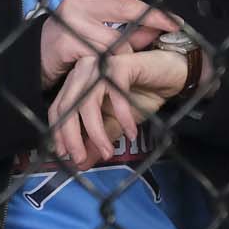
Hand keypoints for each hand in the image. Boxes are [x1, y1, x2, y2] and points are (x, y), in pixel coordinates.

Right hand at [39, 0, 178, 87]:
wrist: (30, 60)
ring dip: (124, 58)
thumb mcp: (96, 32)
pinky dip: (107, 69)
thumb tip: (155, 31)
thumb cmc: (66, 47)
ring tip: (120, 67)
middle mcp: (78, 2)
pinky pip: (100, 58)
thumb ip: (124, 32)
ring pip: (116, 41)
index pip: (129, 1)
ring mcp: (71, 21)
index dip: (155, 12)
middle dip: (151, 25)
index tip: (176, 21)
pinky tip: (104, 74)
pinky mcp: (66, 42)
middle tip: (172, 32)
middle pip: (127, 13)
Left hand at [46, 50, 185, 168]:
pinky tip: (132, 133)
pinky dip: (123, 117)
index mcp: (77, 82)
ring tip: (108, 152)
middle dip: (72, 138)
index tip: (64, 155)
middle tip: (80, 160)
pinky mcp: (120, 64)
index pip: (58, 108)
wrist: (170, 75)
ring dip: (97, 133)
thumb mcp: (116, 123)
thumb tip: (82, 164)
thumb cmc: (140, 96)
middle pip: (67, 106)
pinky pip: (115, 95)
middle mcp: (83, 71)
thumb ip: (98, 139)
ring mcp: (100, 65)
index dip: (59, 133)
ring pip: (87, 103)